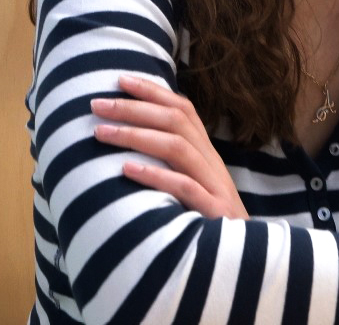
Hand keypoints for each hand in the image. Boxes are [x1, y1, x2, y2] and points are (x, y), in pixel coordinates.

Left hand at [91, 75, 248, 218]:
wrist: (242, 259)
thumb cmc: (207, 222)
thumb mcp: (192, 185)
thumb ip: (170, 163)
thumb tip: (130, 137)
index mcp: (206, 153)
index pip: (183, 109)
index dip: (153, 91)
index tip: (120, 80)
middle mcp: (212, 163)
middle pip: (176, 122)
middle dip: (135, 108)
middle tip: (96, 104)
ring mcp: (215, 186)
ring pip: (178, 148)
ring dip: (136, 136)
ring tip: (100, 132)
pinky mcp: (214, 212)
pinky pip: (185, 188)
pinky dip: (155, 176)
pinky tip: (126, 170)